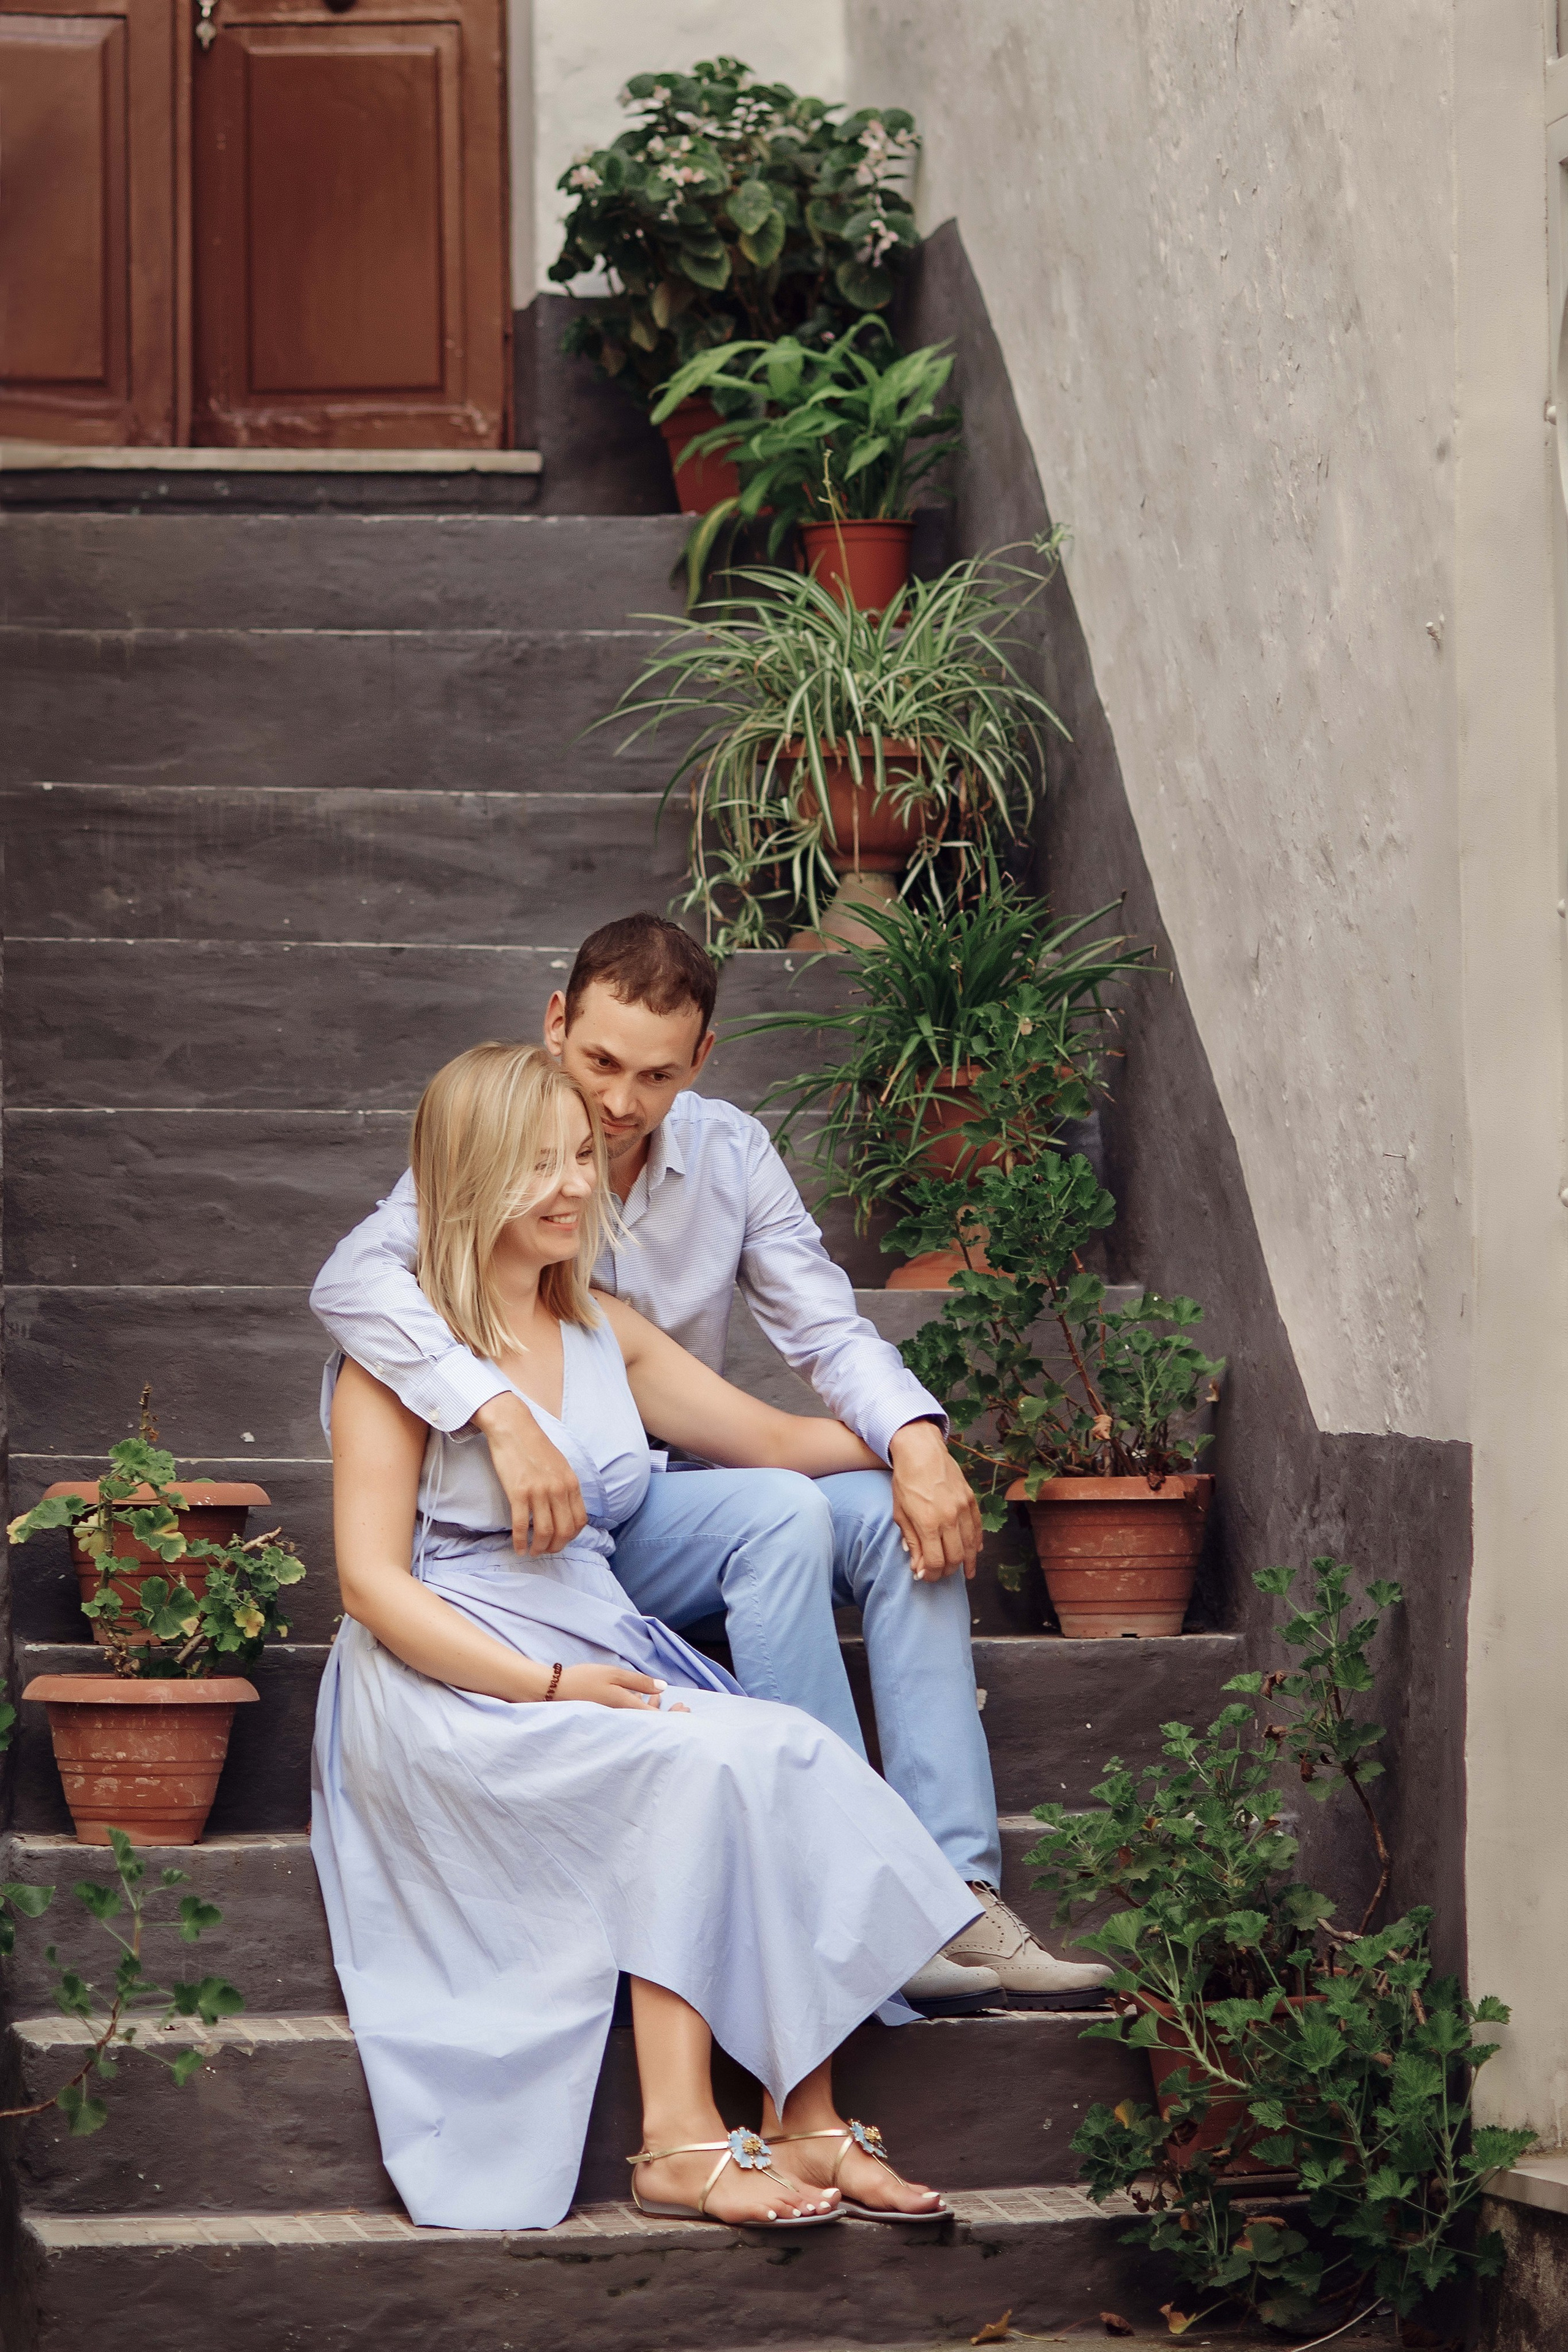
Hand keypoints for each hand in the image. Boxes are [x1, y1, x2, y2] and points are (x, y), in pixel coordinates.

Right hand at [473, 1391, 587, 1556]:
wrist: (514, 1427)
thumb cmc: (535, 1445)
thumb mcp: (560, 1465)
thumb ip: (566, 1487)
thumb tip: (566, 1510)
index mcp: (571, 1483)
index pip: (580, 1521)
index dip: (571, 1537)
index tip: (561, 1541)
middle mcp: (559, 1489)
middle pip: (564, 1531)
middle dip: (556, 1547)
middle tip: (546, 1551)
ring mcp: (539, 1491)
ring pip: (544, 1532)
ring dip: (539, 1548)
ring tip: (532, 1552)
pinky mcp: (518, 1492)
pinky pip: (521, 1525)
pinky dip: (520, 1542)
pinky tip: (517, 1548)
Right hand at [554, 1665, 686, 1711]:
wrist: (554, 1691)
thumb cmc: (584, 1679)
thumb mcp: (614, 1674)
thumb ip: (639, 1681)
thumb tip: (663, 1687)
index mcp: (627, 1708)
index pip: (658, 1719)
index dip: (674, 1716)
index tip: (685, 1708)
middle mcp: (622, 1718)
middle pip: (651, 1721)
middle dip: (669, 1714)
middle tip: (682, 1706)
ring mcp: (614, 1720)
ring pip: (641, 1718)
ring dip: (653, 1709)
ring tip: (662, 1699)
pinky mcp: (608, 1718)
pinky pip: (630, 1716)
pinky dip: (640, 1708)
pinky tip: (642, 1698)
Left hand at [888, 1419, 982, 1581]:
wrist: (921, 1451)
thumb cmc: (905, 1481)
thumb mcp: (900, 1513)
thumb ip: (912, 1541)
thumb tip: (918, 1566)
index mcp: (927, 1523)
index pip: (935, 1561)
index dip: (931, 1574)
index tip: (926, 1576)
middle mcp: (948, 1518)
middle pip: (955, 1557)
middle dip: (948, 1571)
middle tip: (941, 1573)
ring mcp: (963, 1508)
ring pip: (971, 1546)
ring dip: (968, 1562)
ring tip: (965, 1571)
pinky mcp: (971, 1500)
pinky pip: (978, 1528)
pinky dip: (977, 1543)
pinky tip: (975, 1552)